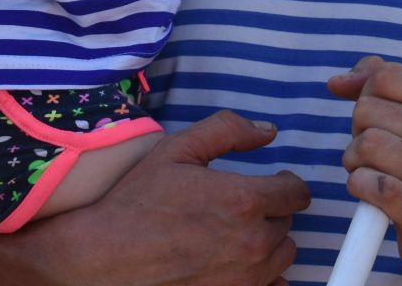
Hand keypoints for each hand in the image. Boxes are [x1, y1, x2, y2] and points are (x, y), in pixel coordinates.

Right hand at [66, 111, 309, 285]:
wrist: (103, 256)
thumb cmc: (137, 201)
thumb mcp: (178, 149)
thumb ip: (229, 130)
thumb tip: (269, 131)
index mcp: (243, 200)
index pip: (297, 192)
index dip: (285, 183)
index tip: (272, 182)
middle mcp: (252, 243)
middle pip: (288, 224)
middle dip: (270, 212)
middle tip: (238, 208)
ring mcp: (244, 279)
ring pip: (282, 257)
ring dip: (267, 243)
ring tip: (234, 235)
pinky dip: (260, 276)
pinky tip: (233, 264)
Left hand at [328, 57, 401, 283]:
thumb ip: (385, 90)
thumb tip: (338, 82)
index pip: (388, 76)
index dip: (367, 93)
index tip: (375, 116)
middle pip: (368, 110)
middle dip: (359, 130)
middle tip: (378, 153)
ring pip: (365, 145)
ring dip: (354, 161)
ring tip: (373, 173)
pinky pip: (365, 182)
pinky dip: (358, 186)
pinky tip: (374, 194)